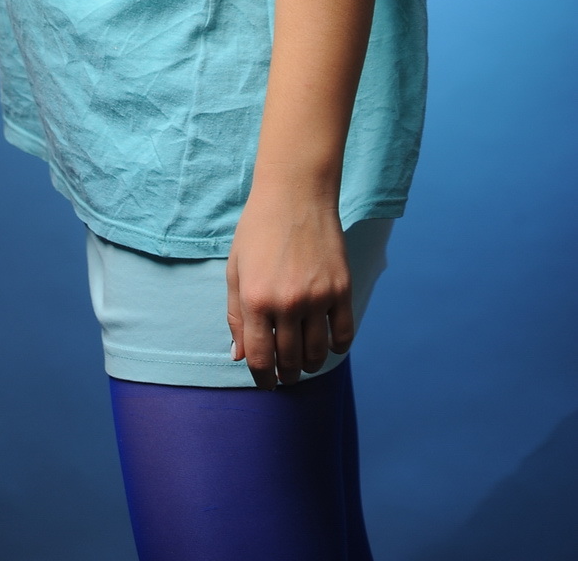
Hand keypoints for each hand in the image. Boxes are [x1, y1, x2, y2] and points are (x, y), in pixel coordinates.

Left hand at [225, 189, 354, 388]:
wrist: (295, 194)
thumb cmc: (258, 230)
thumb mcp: (235, 270)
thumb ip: (235, 316)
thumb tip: (239, 357)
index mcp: (254, 299)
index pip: (260, 359)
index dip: (263, 379)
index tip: (267, 384)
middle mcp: (286, 303)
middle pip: (290, 361)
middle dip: (286, 375)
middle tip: (286, 375)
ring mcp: (317, 297)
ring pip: (317, 354)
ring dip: (311, 365)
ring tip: (305, 362)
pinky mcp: (341, 289)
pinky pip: (344, 335)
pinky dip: (337, 347)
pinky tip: (328, 344)